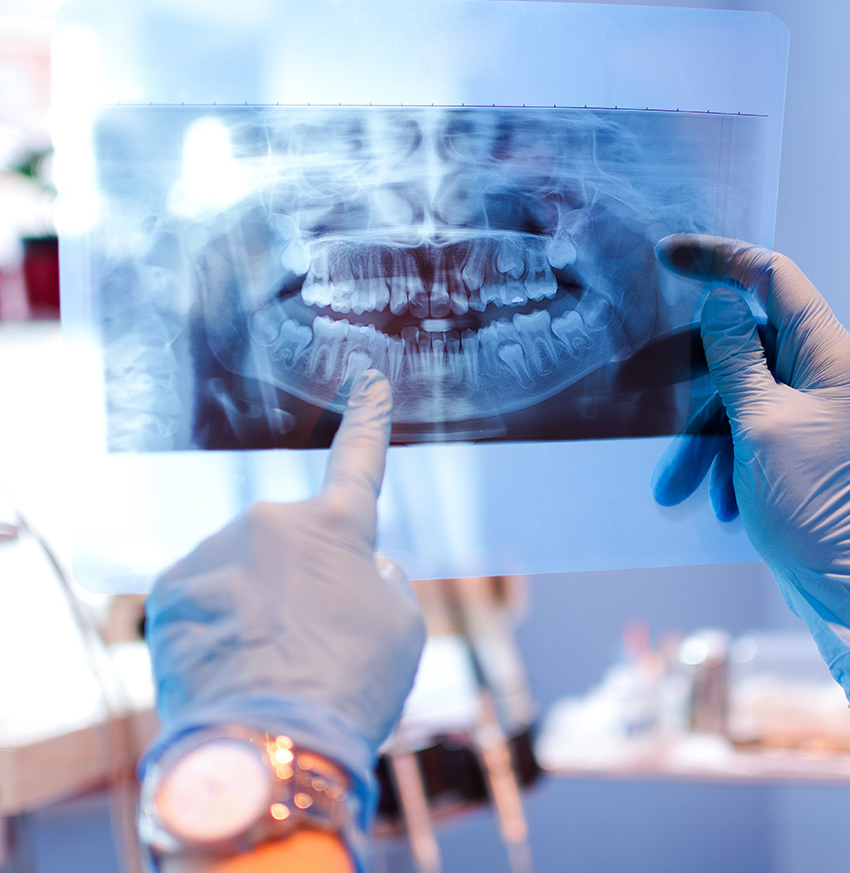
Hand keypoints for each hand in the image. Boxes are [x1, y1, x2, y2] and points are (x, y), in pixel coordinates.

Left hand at [141, 370, 425, 827]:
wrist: (266, 747)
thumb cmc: (349, 686)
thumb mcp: (401, 629)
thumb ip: (382, 583)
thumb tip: (363, 571)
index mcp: (337, 526)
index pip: (360, 460)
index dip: (369, 420)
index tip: (369, 381)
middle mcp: (272, 521)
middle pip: (292, 545)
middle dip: (301, 580)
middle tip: (310, 643)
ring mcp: (216, 550)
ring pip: (243, 571)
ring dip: (255, 605)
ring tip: (268, 667)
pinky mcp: (170, 588)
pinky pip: (203, 597)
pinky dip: (216, 626)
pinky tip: (229, 668)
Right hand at [651, 234, 849, 710]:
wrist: (837, 579)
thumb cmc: (808, 502)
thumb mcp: (759, 423)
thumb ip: (735, 356)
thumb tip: (719, 300)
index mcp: (827, 353)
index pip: (773, 277)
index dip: (720, 258)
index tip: (668, 255)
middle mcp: (818, 368)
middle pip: (740, 339)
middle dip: (689, 373)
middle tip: (635, 381)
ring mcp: (802, 402)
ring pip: (731, 389)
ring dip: (698, 434)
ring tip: (673, 485)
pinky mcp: (786, 433)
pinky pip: (737, 422)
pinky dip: (715, 454)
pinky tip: (703, 496)